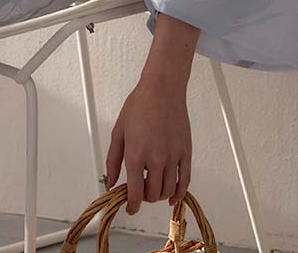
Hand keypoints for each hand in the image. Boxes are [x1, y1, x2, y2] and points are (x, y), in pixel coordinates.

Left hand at [105, 80, 191, 215]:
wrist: (162, 89)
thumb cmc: (140, 105)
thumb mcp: (119, 131)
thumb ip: (113, 160)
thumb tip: (111, 182)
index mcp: (135, 153)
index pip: (135, 193)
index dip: (132, 206)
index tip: (130, 208)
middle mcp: (155, 158)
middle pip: (152, 195)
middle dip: (144, 198)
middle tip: (140, 191)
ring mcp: (173, 156)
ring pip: (167, 190)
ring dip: (158, 195)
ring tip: (152, 187)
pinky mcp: (186, 152)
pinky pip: (184, 181)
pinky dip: (178, 193)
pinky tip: (172, 195)